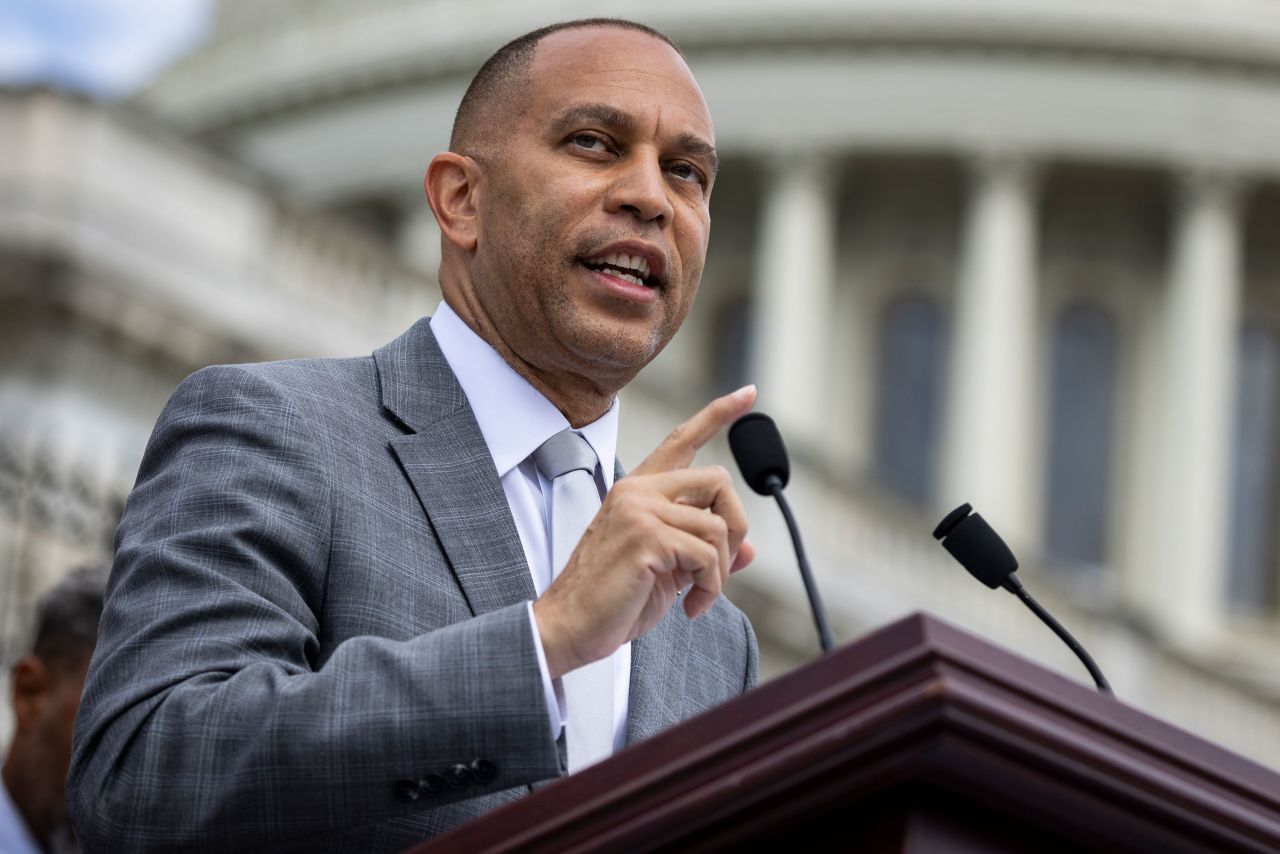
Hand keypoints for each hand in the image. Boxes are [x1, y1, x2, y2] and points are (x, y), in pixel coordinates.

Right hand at [532, 385, 756, 678]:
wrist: (569, 627)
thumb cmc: (613, 601)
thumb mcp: (668, 572)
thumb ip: (702, 552)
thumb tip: (746, 550)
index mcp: (638, 490)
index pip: (682, 440)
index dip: (718, 414)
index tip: (749, 393)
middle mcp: (637, 490)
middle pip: (718, 480)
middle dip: (734, 525)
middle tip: (719, 568)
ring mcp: (640, 509)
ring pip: (717, 526)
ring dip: (719, 571)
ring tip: (697, 596)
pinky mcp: (647, 536)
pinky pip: (708, 556)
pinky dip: (710, 588)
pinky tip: (689, 607)